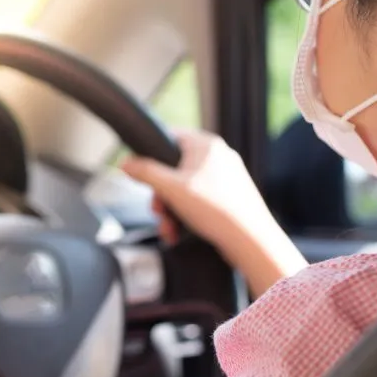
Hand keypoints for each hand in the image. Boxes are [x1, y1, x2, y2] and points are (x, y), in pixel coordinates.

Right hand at [121, 129, 304, 296]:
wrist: (250, 240)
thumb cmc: (215, 209)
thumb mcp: (170, 188)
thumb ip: (145, 172)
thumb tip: (126, 163)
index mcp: (206, 145)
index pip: (170, 136)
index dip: (151, 153)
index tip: (141, 171)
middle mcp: (218, 156)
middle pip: (174, 168)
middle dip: (161, 194)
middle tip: (158, 210)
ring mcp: (225, 177)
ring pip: (184, 188)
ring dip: (170, 210)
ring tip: (169, 228)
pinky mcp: (229, 197)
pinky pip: (198, 201)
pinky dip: (186, 215)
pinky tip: (179, 232)